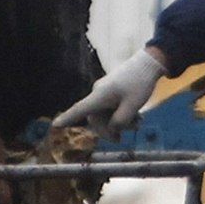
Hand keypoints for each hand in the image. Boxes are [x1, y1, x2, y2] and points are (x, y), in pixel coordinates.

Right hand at [52, 49, 166, 138]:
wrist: (149, 64)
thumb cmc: (140, 84)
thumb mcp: (133, 107)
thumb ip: (120, 122)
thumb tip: (112, 129)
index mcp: (100, 95)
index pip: (80, 109)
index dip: (68, 118)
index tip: (55, 125)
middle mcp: (98, 93)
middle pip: (95, 119)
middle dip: (107, 130)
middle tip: (120, 139)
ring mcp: (105, 92)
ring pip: (105, 115)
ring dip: (118, 123)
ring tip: (137, 123)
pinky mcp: (112, 91)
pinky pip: (111, 108)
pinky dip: (121, 115)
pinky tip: (136, 117)